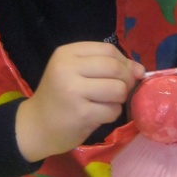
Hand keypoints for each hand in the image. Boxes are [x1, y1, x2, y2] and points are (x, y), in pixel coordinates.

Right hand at [15, 42, 144, 161]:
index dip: (124, 62)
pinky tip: (96, 116)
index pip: (108, 50)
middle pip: (115, 68)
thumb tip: (141, 71)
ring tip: (105, 104)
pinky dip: (111, 114)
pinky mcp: (81, 113)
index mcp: (66, 54)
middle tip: (119, 91)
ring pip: (118, 89)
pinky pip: (112, 110)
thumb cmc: (59, 97)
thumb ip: (107, 66)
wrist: (35, 126)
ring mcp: (73, 91)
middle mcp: (67, 68)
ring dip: (119, 100)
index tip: (127, 74)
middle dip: (126, 81)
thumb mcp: (76, 73)